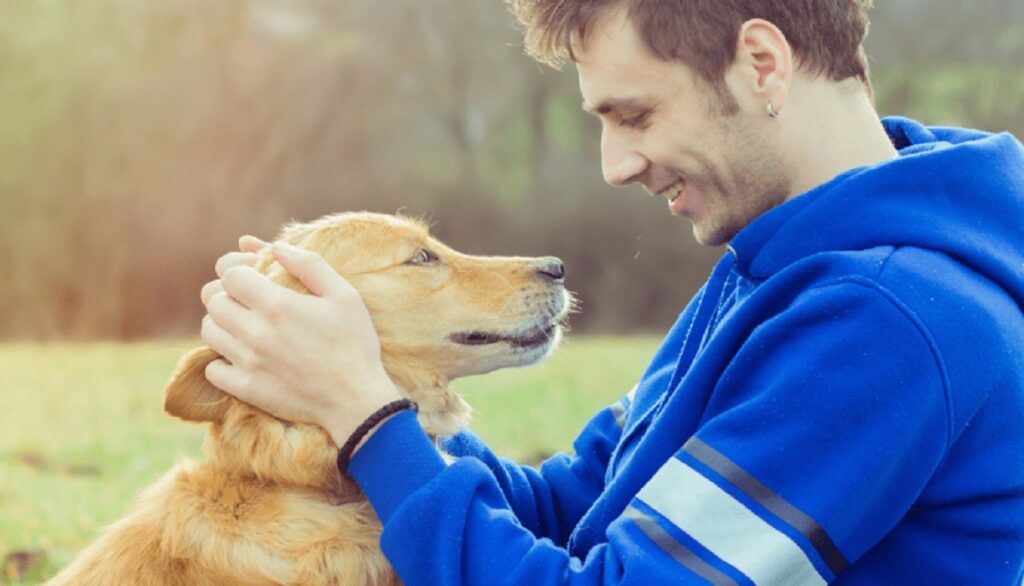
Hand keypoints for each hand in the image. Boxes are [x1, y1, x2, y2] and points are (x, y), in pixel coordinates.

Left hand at [200, 237, 402, 446]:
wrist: (356, 399)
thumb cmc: (354, 344)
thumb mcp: (344, 295)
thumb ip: (309, 265)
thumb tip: (276, 246)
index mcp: (278, 305)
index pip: (229, 275)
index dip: (238, 271)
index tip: (253, 278)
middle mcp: (256, 332)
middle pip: (213, 301)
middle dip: (226, 294)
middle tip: (245, 300)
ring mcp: (248, 362)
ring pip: (208, 331)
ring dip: (221, 324)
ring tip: (242, 326)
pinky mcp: (246, 388)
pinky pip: (212, 369)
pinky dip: (220, 361)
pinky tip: (241, 357)